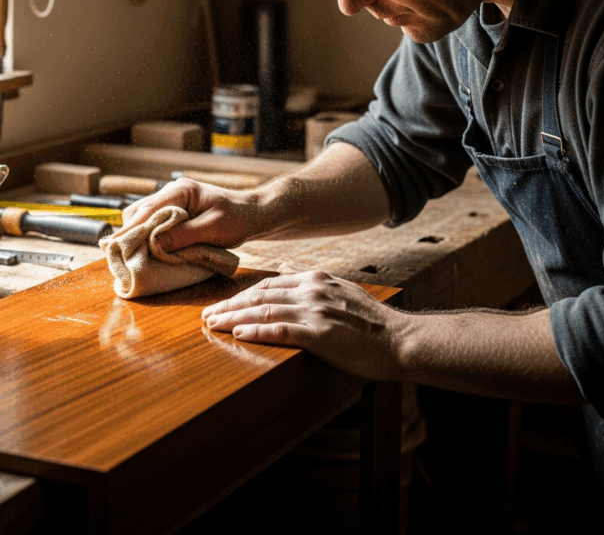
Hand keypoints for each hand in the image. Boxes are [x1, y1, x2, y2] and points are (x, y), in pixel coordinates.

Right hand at [120, 178, 263, 251]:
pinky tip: (146, 251)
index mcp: (181, 190)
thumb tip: (154, 244)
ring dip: (138, 236)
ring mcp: (173, 202)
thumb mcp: (213, 229)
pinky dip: (147, 237)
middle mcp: (172, 192)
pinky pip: (154, 224)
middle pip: (139, 212)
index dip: (131, 229)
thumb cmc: (237, 219)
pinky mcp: (175, 213)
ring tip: (131, 257)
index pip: (147, 208)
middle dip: (129, 233)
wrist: (252, 214)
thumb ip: (184, 235)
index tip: (115, 246)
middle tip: (120, 256)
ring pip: (143, 218)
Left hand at [201, 266, 402, 380]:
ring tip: (212, 325)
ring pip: (264, 310)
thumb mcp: (340, 287)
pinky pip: (281, 330)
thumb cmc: (370, 320)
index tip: (221, 303)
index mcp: (314, 279)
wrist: (398, 339)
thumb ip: (309, 277)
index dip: (240, 294)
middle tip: (205, 315)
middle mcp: (311, 290)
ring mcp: (315, 311)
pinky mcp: (320, 334)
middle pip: (259, 295)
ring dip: (234, 317)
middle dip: (229, 305)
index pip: (267, 285)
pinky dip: (257, 331)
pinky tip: (238, 333)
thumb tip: (286, 265)